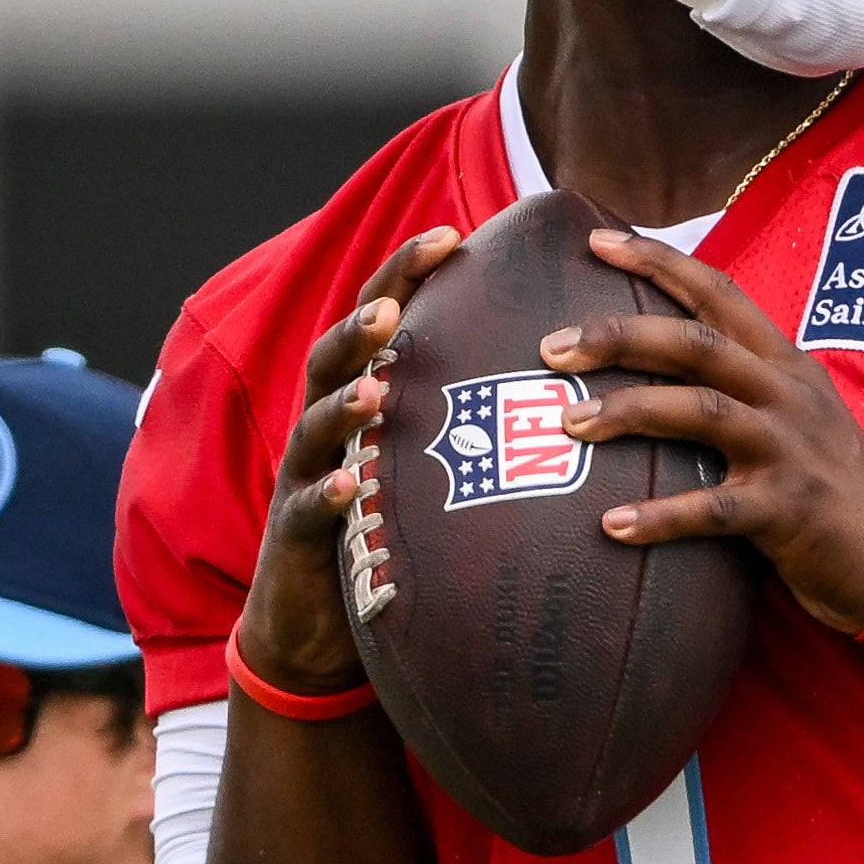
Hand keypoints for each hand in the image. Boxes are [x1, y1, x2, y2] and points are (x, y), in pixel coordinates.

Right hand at [235, 227, 464, 695]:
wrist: (317, 627)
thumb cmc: (389, 534)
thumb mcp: (429, 468)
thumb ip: (472, 419)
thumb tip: (565, 379)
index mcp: (359, 399)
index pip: (379, 321)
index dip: (405, 275)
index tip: (450, 235)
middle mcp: (325, 428)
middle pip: (332, 359)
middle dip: (360, 326)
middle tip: (391, 303)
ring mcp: (305, 479)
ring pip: (313, 427)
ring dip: (343, 403)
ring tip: (375, 388)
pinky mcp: (298, 538)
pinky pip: (308, 511)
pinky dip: (326, 492)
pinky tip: (347, 482)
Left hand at [546, 230, 863, 635]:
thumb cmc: (829, 488)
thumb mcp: (793, 417)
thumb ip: (738, 388)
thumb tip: (654, 373)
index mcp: (785, 364)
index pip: (718, 293)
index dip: (658, 261)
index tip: (597, 240)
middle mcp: (787, 395)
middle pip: (696, 344)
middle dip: (619, 336)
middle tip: (551, 347)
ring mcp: (789, 450)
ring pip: (700, 412)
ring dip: (626, 412)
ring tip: (566, 425)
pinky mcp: (788, 510)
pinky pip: (712, 510)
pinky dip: (658, 518)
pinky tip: (611, 526)